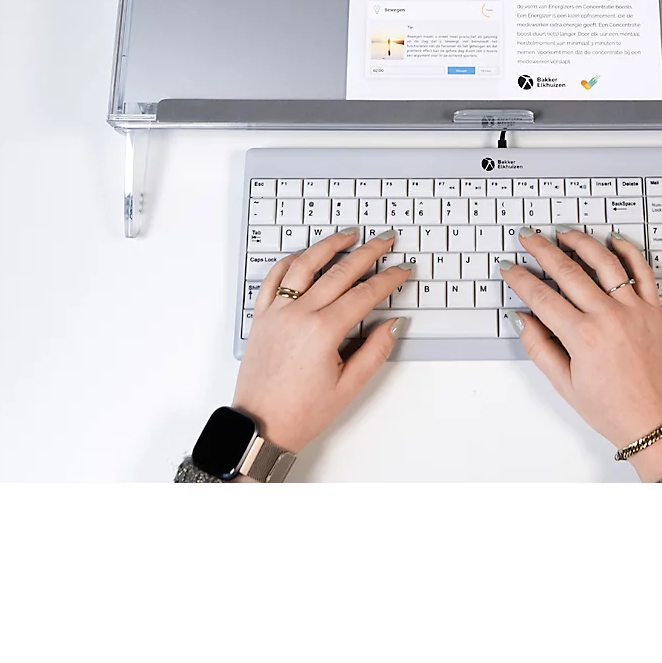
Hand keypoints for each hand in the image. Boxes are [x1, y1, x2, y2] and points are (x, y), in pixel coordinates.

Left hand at [232, 228, 409, 454]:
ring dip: (328, 245)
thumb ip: (375, 351)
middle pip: (339, 272)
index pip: (365, 294)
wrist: (259, 428)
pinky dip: (290, 261)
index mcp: (323, 331)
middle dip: (367, 252)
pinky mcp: (261, 317)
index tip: (402, 270)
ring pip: (304, 265)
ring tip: (348, 234)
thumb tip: (393, 323)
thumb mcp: (348, 387)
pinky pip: (274, 278)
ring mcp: (277, 312)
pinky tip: (304, 255)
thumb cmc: (301, 413)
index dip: (388, 279)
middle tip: (385, 240)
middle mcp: (299, 315)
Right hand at [501, 228, 661, 480]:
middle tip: (528, 237)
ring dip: (581, 242)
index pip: (541, 297)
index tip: (509, 268)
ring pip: (604, 262)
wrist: (655, 421)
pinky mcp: (653, 310)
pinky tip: (614, 240)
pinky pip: (642, 271)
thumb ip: (539, 348)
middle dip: (542, 250)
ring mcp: (633, 310)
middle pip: (567, 271)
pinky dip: (629, 251)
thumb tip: (522, 319)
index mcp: (582, 337)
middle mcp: (608, 317)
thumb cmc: (611, 409)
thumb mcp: (564, 385)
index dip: (520, 279)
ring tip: (565, 232)